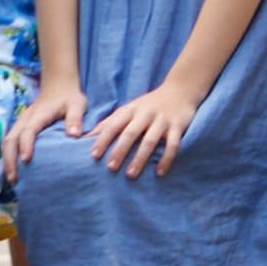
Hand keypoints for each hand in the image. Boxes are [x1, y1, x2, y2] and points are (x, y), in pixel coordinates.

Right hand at [1, 82, 85, 182]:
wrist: (58, 86)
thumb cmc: (69, 97)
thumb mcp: (77, 104)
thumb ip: (75, 118)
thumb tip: (73, 135)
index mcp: (39, 114)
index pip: (28, 130)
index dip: (26, 145)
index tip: (26, 160)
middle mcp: (26, 119)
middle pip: (11, 138)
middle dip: (10, 159)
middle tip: (14, 179)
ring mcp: (21, 123)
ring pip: (8, 141)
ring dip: (7, 160)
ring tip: (12, 180)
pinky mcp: (21, 128)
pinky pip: (11, 142)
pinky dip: (9, 156)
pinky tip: (14, 170)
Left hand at [83, 81, 203, 178]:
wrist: (180, 90)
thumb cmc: (148, 105)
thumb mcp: (128, 109)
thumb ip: (110, 122)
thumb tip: (87, 137)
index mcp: (130, 110)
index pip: (113, 125)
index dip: (103, 140)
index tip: (94, 156)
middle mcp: (145, 114)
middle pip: (130, 133)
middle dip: (119, 151)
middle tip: (110, 168)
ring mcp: (162, 120)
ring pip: (150, 140)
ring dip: (139, 158)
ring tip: (130, 174)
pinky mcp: (178, 126)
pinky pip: (173, 145)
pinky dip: (166, 159)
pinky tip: (159, 173)